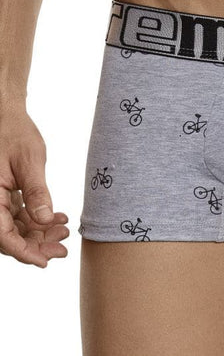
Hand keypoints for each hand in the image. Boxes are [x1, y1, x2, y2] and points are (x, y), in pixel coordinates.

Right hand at [0, 106, 68, 266]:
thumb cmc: (14, 133)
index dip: (24, 252)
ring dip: (39, 233)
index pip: (3, 236)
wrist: (7, 116)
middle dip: (36, 245)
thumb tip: (44, 221)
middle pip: (10, 236)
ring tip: (64, 232)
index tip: (45, 261)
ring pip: (15, 228)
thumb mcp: (29, 161)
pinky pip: (18, 215)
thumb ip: (36, 191)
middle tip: (63, 249)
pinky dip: (36, 219)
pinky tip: (57, 218)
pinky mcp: (4, 195)